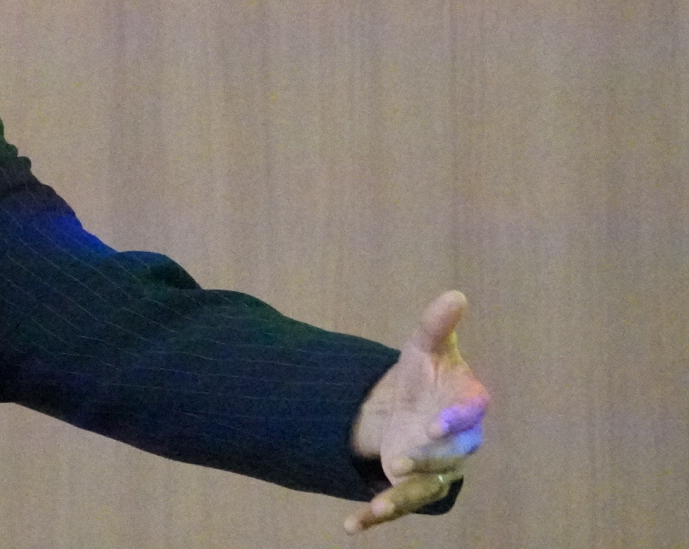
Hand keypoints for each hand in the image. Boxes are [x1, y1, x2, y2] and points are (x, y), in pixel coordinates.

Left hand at [344, 290, 488, 533]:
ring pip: (425, 490)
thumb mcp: (423, 347)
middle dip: (425, 461)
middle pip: (448, 457)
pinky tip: (351, 526)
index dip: (456, 420)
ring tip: (379, 507)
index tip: (435, 424)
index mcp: (467, 405)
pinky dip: (375, 516)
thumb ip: (436, 326)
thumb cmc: (425, 374)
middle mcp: (458, 444)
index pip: (469, 414)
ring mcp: (436, 469)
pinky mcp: (412, 487)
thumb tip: (455, 295)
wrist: (411, 405)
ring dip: (402, 499)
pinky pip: (397, 504)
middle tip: (398, 462)